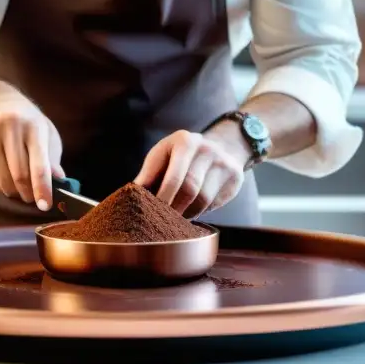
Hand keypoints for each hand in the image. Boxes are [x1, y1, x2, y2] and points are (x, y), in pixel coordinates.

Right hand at [0, 88, 63, 210]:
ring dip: (14, 191)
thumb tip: (59, 181)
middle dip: (29, 194)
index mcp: (32, 125)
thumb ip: (53, 158)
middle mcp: (7, 129)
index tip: (45, 206)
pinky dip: (1, 184)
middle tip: (34, 197)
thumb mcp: (46, 132)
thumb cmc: (27, 122)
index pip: (38, 164)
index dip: (42, 188)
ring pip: (3, 182)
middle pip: (19, 177)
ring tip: (20, 185)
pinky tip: (4, 170)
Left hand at [134, 128, 250, 218]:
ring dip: (187, 213)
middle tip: (163, 221)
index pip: (173, 177)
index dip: (162, 199)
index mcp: (185, 142)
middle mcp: (207, 150)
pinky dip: (199, 211)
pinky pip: (214, 203)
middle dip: (174, 209)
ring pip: (203, 200)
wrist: (222, 144)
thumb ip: (149, 173)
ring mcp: (224, 164)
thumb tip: (129, 197)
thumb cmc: (182, 153)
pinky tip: (190, 212)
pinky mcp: (235, 178)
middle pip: (190, 190)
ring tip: (174, 219)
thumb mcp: (163, 154)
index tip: (152, 213)